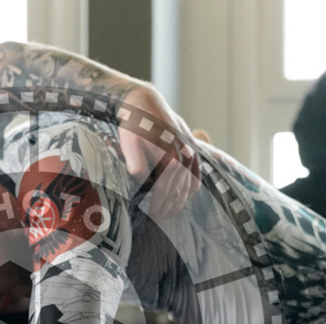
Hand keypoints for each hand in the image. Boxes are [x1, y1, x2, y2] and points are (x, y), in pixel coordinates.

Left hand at [119, 86, 200, 217]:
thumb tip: (143, 180)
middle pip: (176, 194)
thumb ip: (135, 163)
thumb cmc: (134, 125)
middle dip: (167, 208)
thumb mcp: (128, 143)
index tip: (150, 216)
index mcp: (170, 161)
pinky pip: (197, 177)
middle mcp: (185, 159)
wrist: (145, 103)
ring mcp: (191, 155)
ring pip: (188, 189)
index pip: (164, 195)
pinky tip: (183, 196)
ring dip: (179, 202)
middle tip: (158, 217)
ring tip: (169, 210)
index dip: (156, 208)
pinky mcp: (194, 150)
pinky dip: (191, 189)